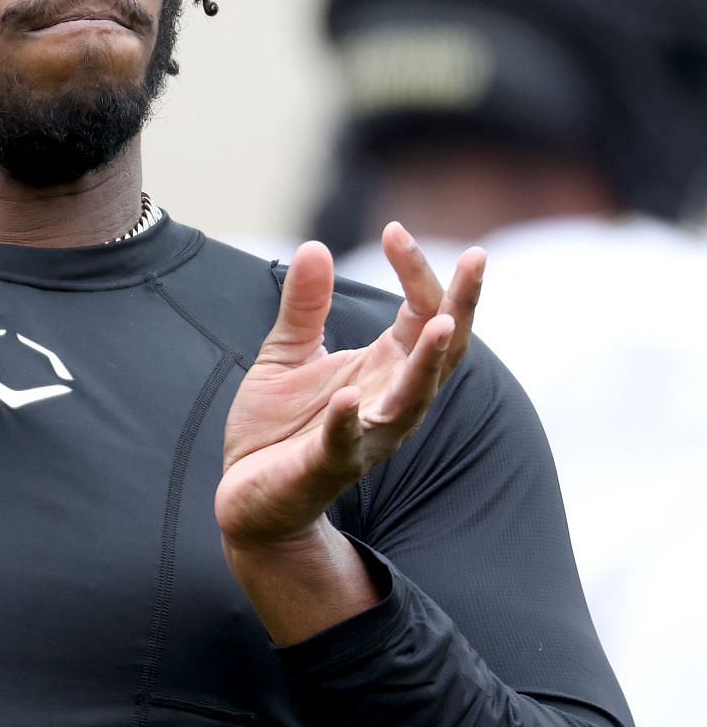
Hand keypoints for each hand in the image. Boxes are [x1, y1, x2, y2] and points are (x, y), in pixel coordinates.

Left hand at [217, 225, 485, 552]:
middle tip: (477, 259)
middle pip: (441, 352)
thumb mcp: (287, 354)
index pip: (422, 313)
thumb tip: (315, 246)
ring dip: (426, 364)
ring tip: (441, 323)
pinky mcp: (327, 466)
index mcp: (384, 369)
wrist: (248, 497)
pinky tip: (350, 398)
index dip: (417, 271)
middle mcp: (389, 401)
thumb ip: (305, 305)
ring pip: (411, 400)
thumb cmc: (278, 428)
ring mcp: (365, 437)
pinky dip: (349, 421)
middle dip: (460, 307)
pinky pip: (345, 443)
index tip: (396, 229)